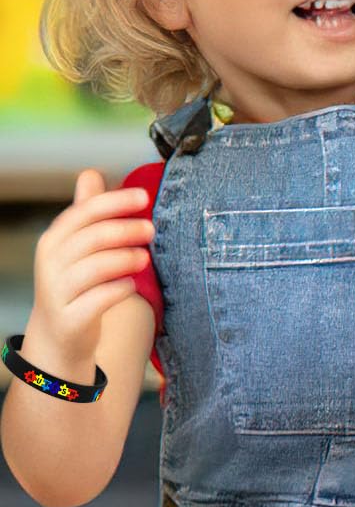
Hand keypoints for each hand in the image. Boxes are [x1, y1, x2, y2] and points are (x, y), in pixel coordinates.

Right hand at [27, 171, 150, 374]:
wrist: (58, 333)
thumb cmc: (76, 280)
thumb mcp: (76, 244)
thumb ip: (87, 211)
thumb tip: (90, 172)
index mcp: (54, 239)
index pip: (84, 211)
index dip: (116, 201)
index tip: (144, 196)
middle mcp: (50, 264)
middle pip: (94, 237)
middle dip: (128, 230)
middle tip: (152, 229)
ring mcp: (57, 292)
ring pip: (98, 267)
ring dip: (127, 258)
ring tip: (145, 258)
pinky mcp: (70, 318)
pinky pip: (101, 299)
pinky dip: (121, 288)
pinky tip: (131, 285)